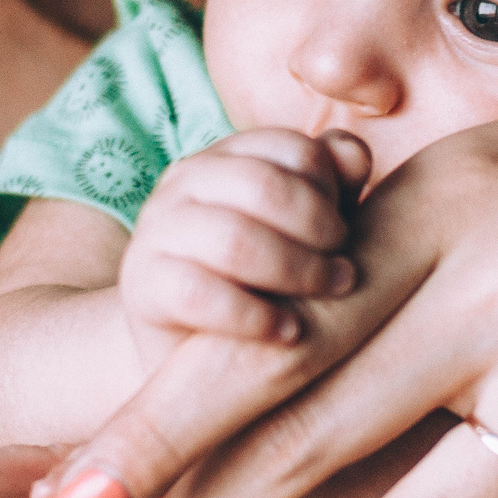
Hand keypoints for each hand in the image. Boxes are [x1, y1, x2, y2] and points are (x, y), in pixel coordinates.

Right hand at [116, 129, 368, 349]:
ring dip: (295, 271)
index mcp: (226, 157)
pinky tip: (287, 332)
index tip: (348, 234)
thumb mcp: (302, 232)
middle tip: (345, 273)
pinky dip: (254, 316)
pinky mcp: (143, 284)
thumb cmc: (259, 280)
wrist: (185, 349)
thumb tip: (355, 154)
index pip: (290, 148)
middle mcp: (185, 181)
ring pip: (234, 238)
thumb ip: (333, 189)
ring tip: (326, 296)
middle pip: (263, 186)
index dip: (331, 189)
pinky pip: (200, 294)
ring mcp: (157, 229)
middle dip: (317, 230)